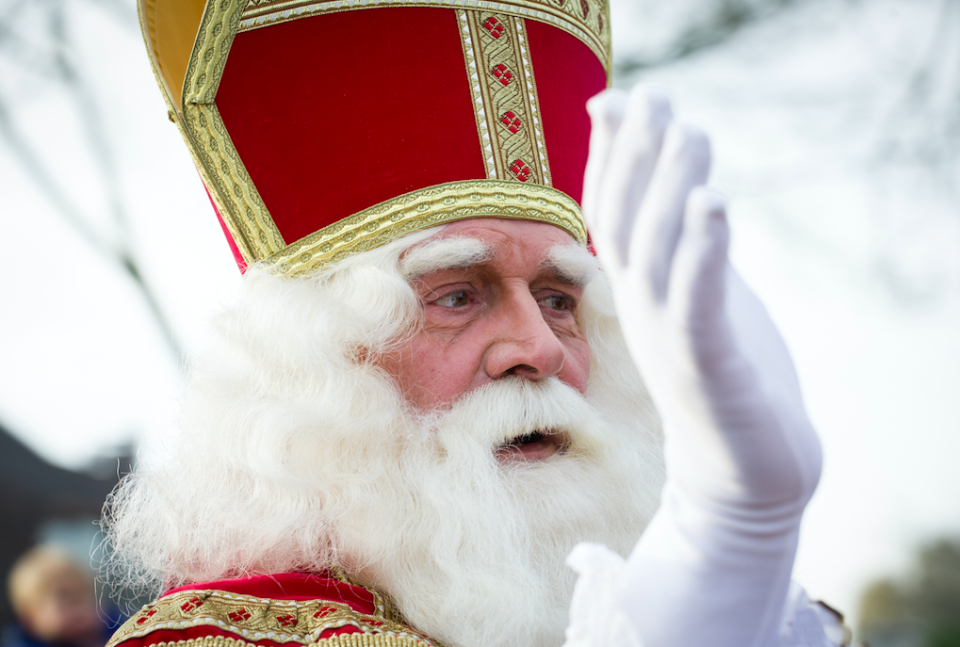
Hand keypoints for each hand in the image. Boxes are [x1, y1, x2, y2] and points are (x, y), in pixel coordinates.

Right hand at [577, 85, 822, 646]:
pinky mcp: (707, 365)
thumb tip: (680, 187)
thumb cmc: (725, 374)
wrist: (744, 468)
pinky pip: (698, 302)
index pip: (610, 212)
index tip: (618, 98)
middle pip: (626, 222)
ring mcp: (668, 338)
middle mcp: (640, 309)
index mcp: (636, 291)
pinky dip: (704, 251)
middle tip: (654, 96)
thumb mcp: (699, 296)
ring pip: (658, 253)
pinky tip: (714, 204)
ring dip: (669, 190)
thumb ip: (685, 243)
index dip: (609, 156)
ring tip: (690, 131)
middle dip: (635, 157)